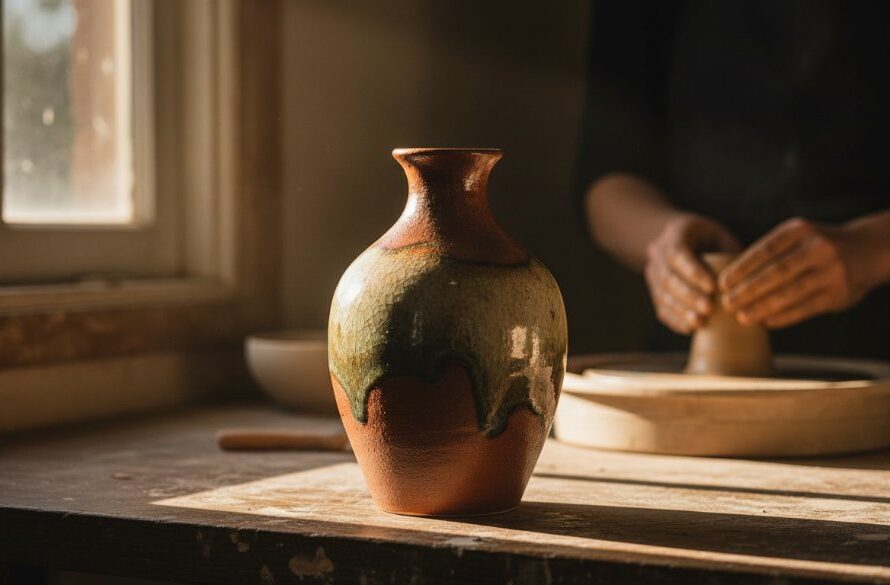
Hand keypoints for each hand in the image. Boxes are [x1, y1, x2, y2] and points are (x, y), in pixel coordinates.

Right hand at [645, 214, 739, 333]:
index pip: (678, 253)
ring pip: (662, 294)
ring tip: (699, 323)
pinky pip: (661, 307)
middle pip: (668, 277)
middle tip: (708, 309)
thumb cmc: (711, 239)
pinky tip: (689, 328)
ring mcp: (653, 272)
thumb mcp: (721, 237)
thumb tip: (745, 279)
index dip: (693, 271)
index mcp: (675, 232)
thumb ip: (729, 254)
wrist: (683, 240)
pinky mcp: (655, 291)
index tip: (712, 287)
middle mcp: (658, 251)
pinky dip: (675, 319)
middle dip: (687, 295)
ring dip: (680, 311)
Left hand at [719, 217, 878, 328]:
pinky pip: (806, 307)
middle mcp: (817, 248)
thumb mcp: (797, 237)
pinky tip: (766, 322)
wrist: (867, 250)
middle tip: (726, 303)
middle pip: (775, 273)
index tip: (722, 283)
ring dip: (762, 307)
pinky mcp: (839, 293)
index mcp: (799, 230)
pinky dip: (784, 316)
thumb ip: (772, 253)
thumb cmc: (816, 246)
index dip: (741, 268)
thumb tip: (731, 279)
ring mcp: (830, 271)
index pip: (764, 250)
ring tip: (741, 317)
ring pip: (790, 292)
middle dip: (748, 290)